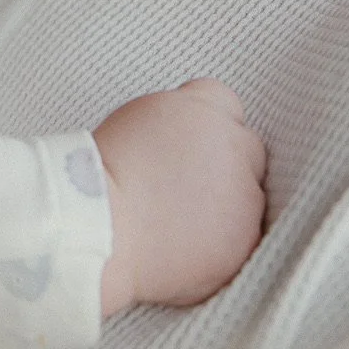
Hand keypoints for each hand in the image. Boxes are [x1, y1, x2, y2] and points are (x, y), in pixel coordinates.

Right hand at [93, 78, 266, 314]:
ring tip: (178, 222)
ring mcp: (245, 195)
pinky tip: (186, 245)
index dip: (206, 124)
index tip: (188, 144)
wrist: (101, 227)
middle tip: (184, 186)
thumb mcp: (137, 121)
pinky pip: (242, 238)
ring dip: (225, 205)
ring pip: (247, 196)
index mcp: (203, 109)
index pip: (224, 103)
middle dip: (223, 164)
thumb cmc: (102, 175)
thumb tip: (189, 139)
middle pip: (245, 148)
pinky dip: (222, 242)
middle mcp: (234, 146)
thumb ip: (177, 122)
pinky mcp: (245, 238)